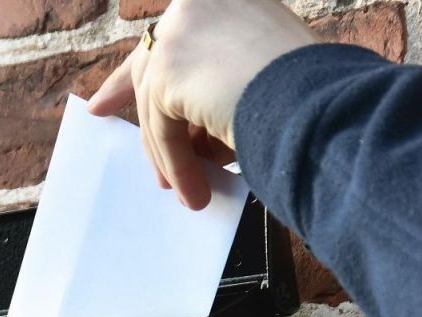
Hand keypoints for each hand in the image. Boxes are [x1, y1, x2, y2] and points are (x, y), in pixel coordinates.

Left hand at [87, 0, 317, 209]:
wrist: (321, 103)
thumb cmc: (313, 98)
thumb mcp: (261, 79)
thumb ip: (218, 88)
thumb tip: (190, 132)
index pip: (173, 31)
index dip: (138, 66)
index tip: (106, 94)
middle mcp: (202, 0)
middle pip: (150, 56)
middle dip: (125, 94)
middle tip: (100, 116)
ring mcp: (183, 26)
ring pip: (157, 101)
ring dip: (170, 153)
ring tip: (188, 192)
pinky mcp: (170, 65)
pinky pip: (162, 128)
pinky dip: (176, 165)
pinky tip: (192, 192)